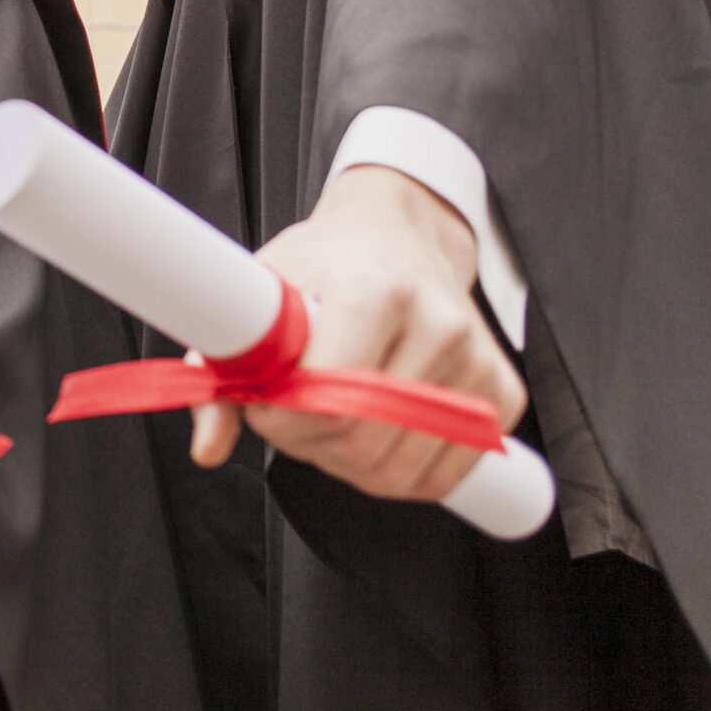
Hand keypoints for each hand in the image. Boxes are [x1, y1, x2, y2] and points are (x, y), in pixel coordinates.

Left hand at [191, 163, 527, 500]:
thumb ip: (224, 369)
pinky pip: (443, 474)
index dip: (281, 418)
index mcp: (376, 291)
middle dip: (309, 444)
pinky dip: (397, 474)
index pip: (328, 398)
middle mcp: (438, 324)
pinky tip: (372, 435)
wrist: (398, 236)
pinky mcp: (502, 391)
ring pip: (400, 469)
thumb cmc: (325, 264)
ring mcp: (477, 360)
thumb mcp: (263, 293)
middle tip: (291, 414)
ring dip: (348, 464)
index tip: (263, 403)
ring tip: (329, 420)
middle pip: (363, 442)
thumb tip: (207, 447)